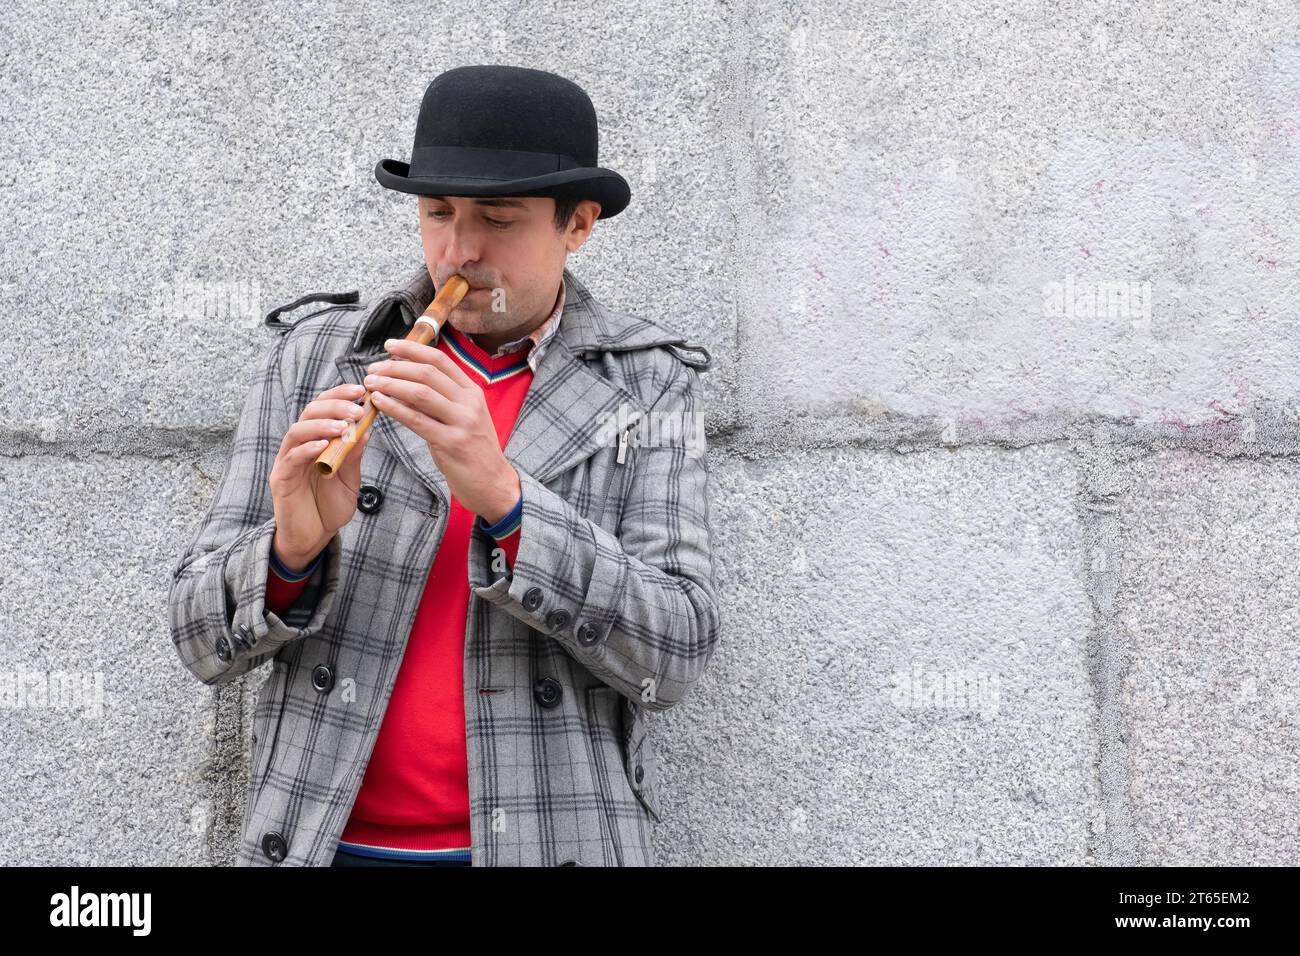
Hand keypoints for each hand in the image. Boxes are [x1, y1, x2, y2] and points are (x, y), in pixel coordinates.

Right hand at [267, 382, 372, 568]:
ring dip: (321, 424)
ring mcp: (287, 461)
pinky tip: (324, 445)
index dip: (340, 396)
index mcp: (316, 441)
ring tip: (343, 425)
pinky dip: (307, 448)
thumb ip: (354, 456)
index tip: (362, 390)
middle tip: (356, 407)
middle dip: (334, 405)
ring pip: (297, 431)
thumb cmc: (330, 507)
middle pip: (310, 413)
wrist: (314, 537)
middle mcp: (299, 446)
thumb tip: (366, 429)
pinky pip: (292, 458)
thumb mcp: (350, 478)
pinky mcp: (281, 479)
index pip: (324, 409)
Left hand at [362, 337, 520, 521]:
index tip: (390, 345)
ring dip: (391, 384)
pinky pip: (417, 420)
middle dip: (395, 367)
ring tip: (370, 383)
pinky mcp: (451, 443)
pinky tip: (379, 403)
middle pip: (428, 373)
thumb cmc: (473, 450)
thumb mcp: (463, 418)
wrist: (494, 483)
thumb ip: (440, 400)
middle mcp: (469, 402)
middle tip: (372, 369)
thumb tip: (406, 383)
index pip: (440, 360)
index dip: (413, 349)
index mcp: (472, 391)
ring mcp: (462, 422)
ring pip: (421, 392)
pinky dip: (395, 408)